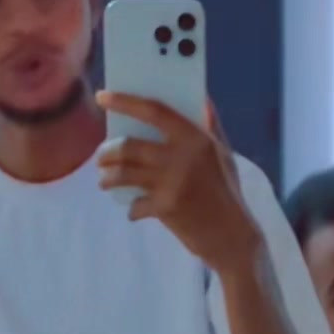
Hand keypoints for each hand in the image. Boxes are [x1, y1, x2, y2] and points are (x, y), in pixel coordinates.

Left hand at [96, 93, 259, 276]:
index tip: (102, 97)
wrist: (231, 236)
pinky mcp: (165, 207)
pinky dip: (132, 209)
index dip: (125, 102)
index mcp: (196, 137)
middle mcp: (181, 156)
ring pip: (123, 174)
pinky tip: (135, 211)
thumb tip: (201, 98)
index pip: (154, 111)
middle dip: (107, 152)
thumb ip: (211, 126)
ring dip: (108, 178)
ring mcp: (171, 183)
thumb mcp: (223, 154)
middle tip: (101, 157)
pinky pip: (135, 205)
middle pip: (128, 146)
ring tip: (105, 180)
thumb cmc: (227, 191)